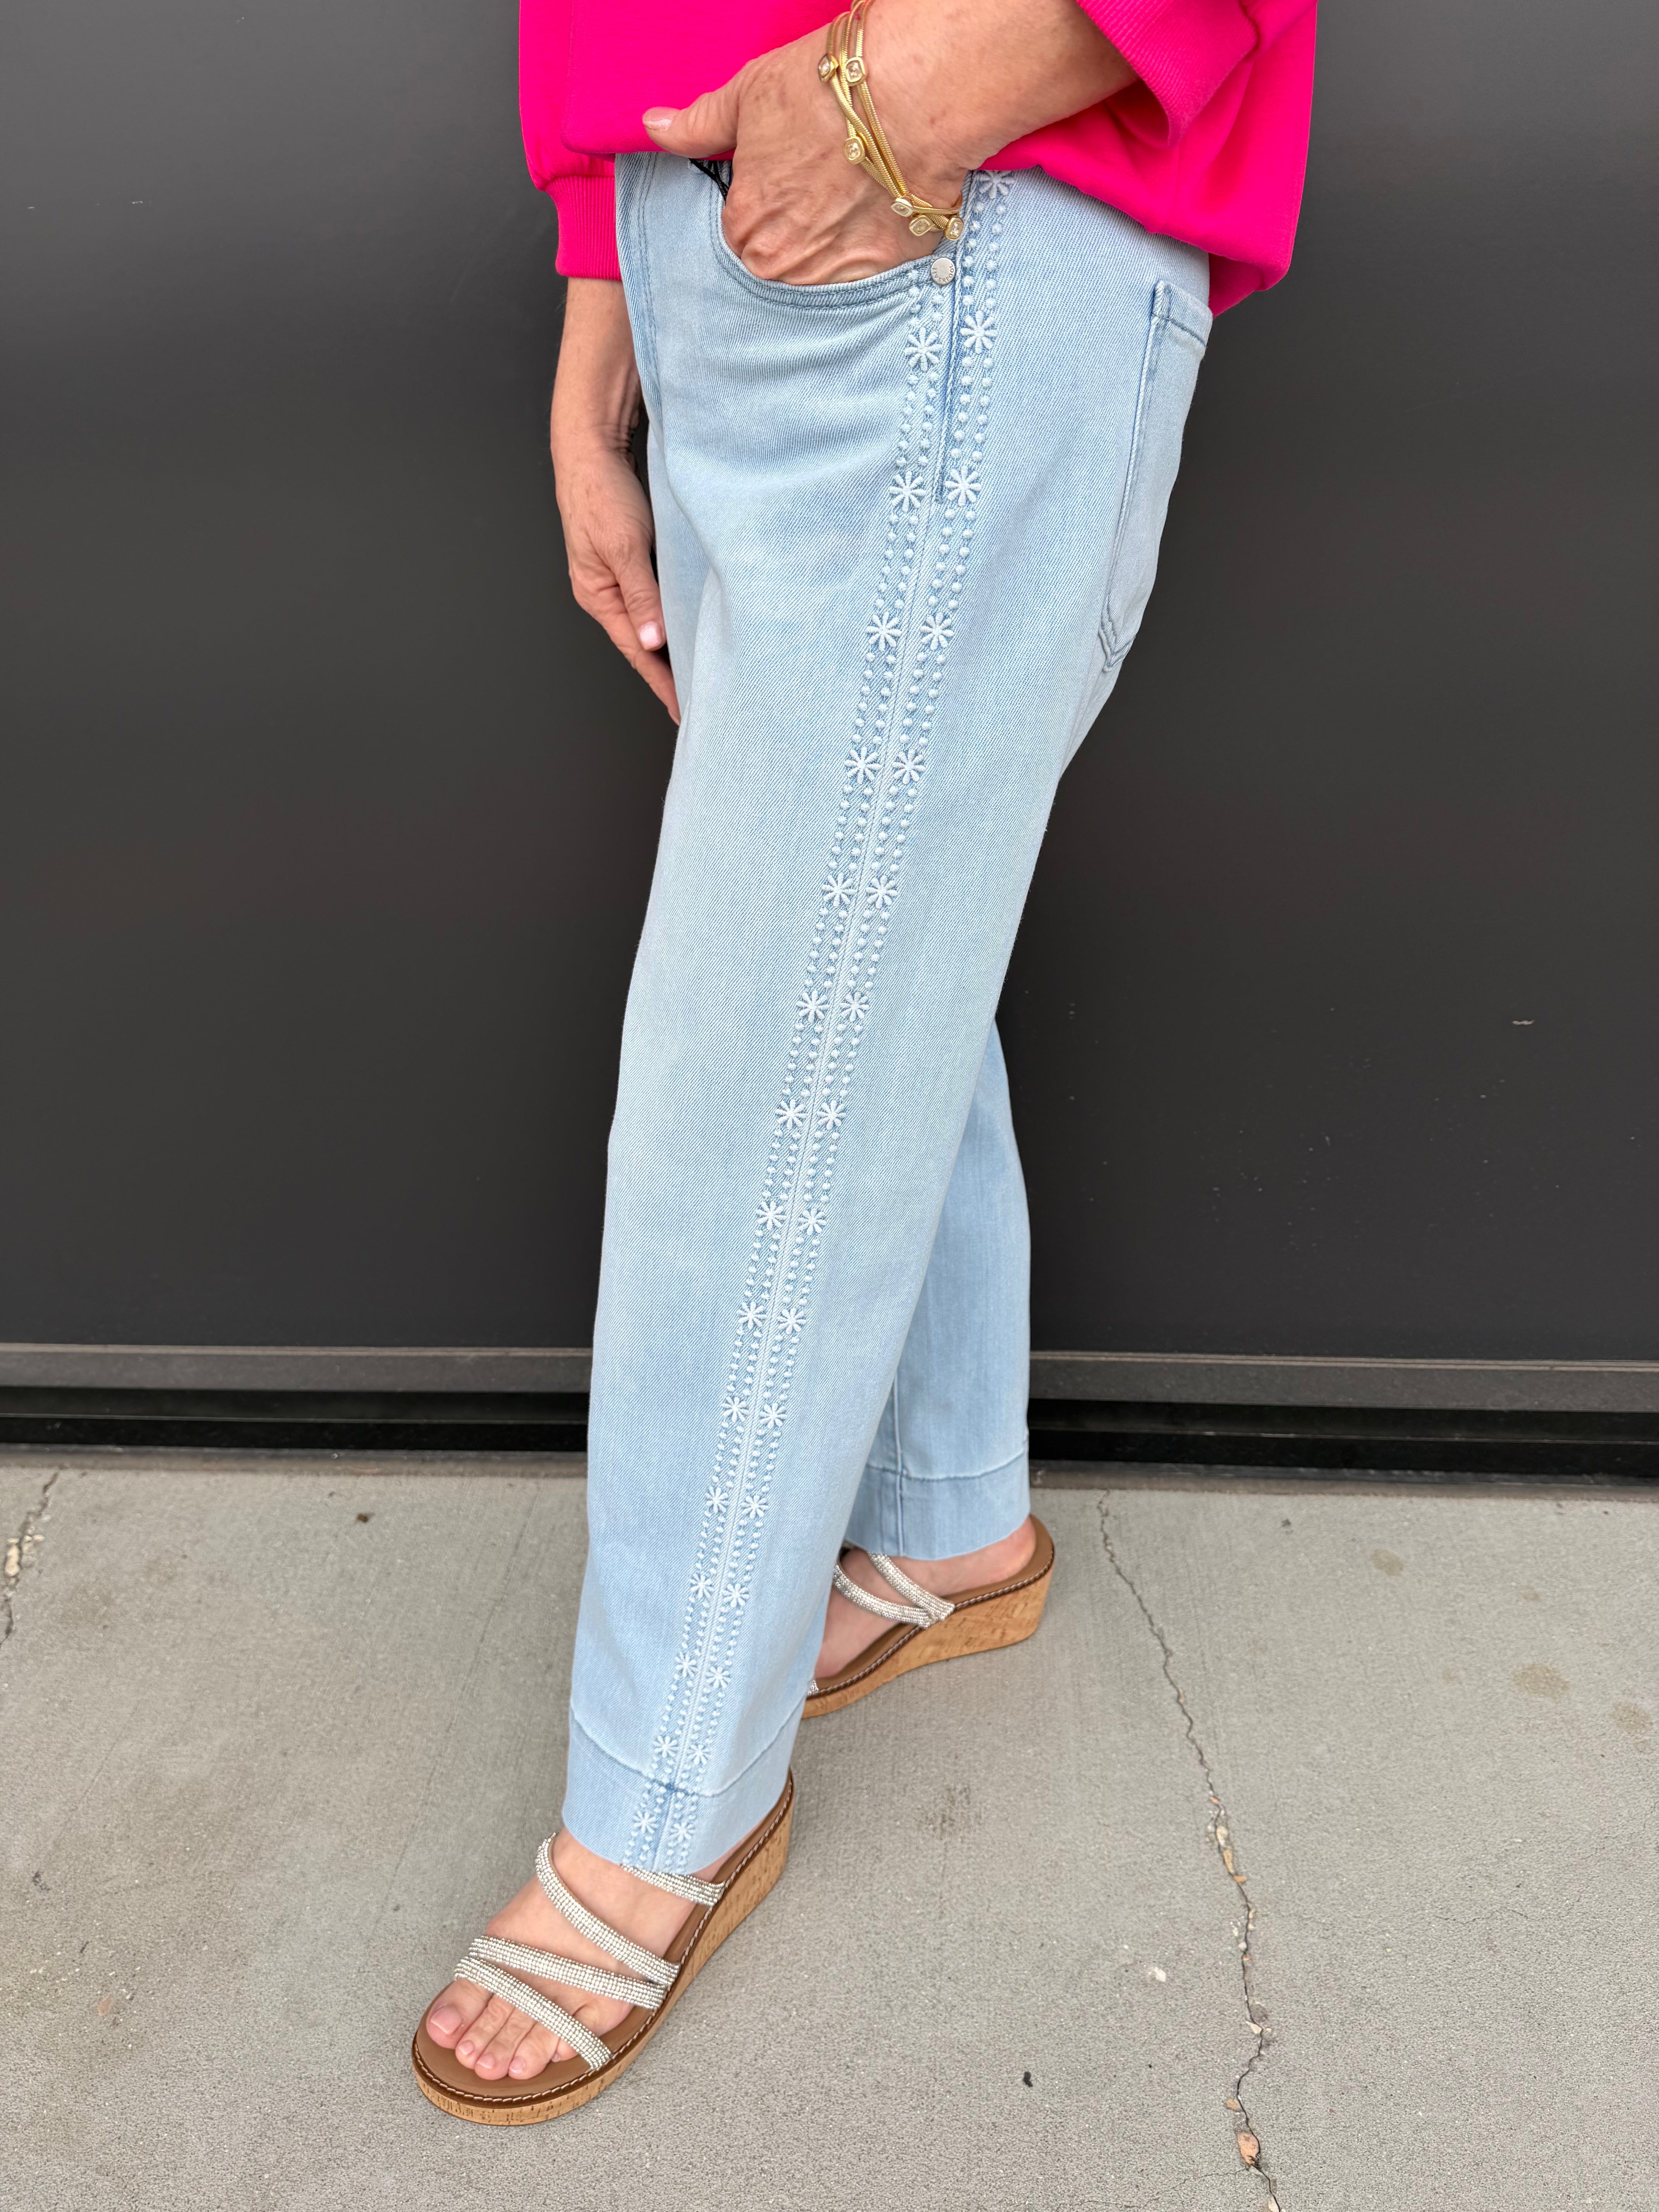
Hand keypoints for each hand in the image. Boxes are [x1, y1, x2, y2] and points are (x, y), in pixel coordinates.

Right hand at [550, 278, 678, 720]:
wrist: (590, 445)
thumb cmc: (601, 492)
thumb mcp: (624, 545)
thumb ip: (642, 595)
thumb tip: (652, 644)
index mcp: (600, 596)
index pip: (637, 654)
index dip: (663, 683)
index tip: (687, 711)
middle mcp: (609, 592)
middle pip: (644, 645)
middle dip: (671, 673)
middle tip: (705, 699)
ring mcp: (620, 576)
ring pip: (653, 622)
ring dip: (676, 646)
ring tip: (707, 670)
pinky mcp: (634, 558)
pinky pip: (658, 597)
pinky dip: (676, 616)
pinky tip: (697, 624)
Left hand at [644, 0, 1136, 287]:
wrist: (907, 96)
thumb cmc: (823, 92)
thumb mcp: (746, 97)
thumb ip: (697, 125)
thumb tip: (654, 126)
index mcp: (746, 231)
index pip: (741, 234)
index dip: (762, 201)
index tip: (784, 176)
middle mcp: (787, 267)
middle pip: (781, 258)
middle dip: (795, 227)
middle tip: (821, 181)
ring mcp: (839, 276)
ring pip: (825, 270)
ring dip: (834, 240)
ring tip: (852, 191)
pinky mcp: (888, 271)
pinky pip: (871, 270)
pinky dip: (873, 244)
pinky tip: (881, 205)